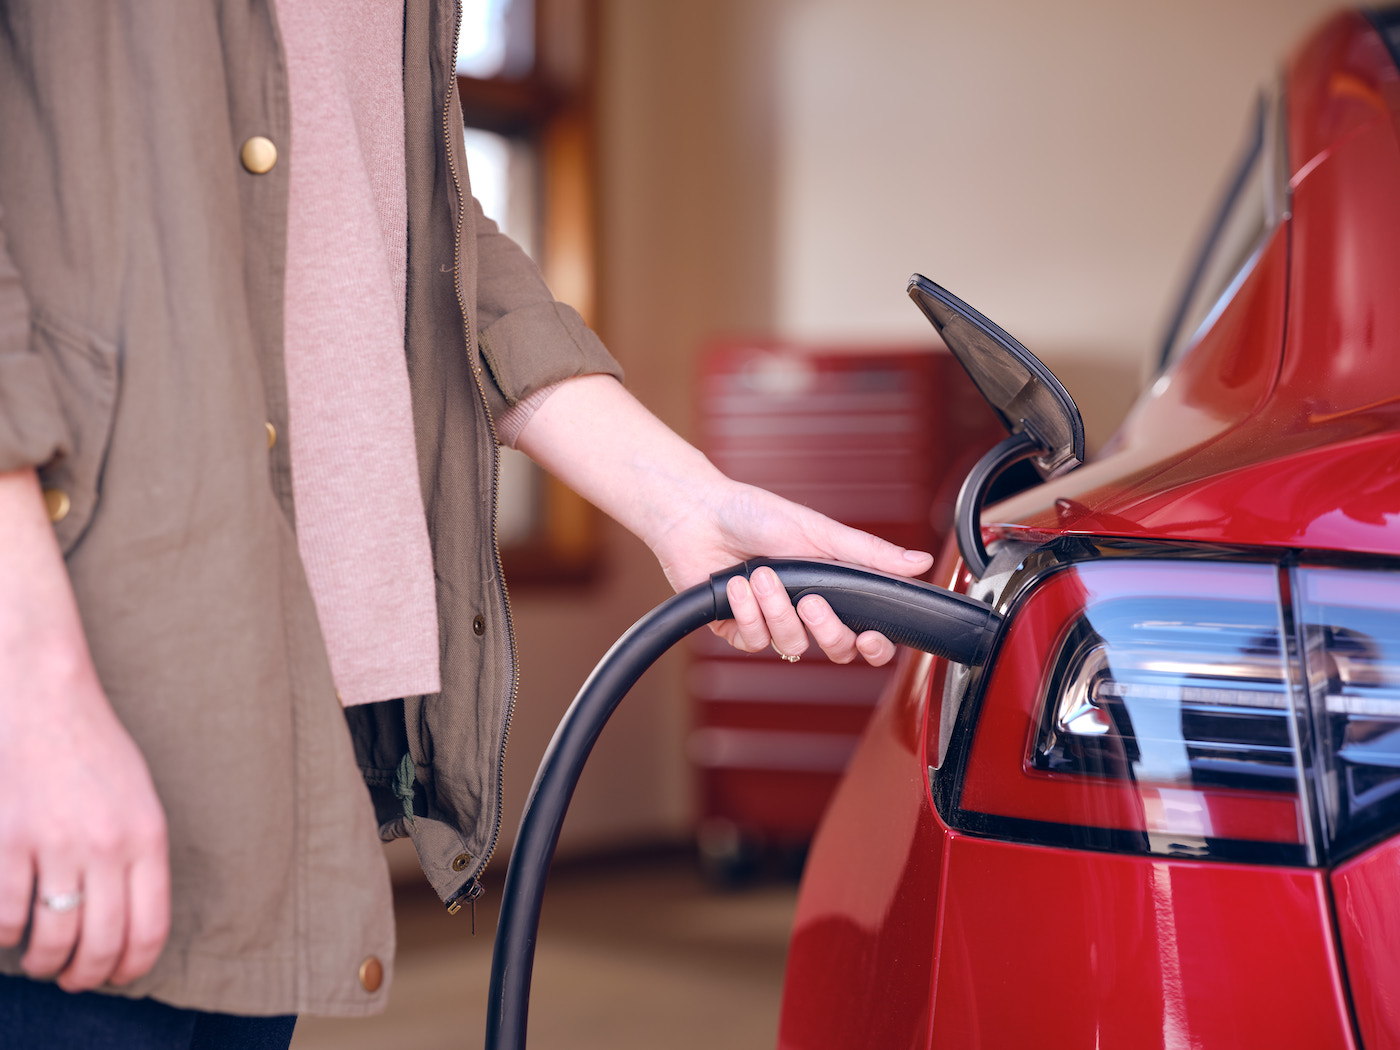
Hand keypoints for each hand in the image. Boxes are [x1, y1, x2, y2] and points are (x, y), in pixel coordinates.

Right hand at [0, 470, 169, 991]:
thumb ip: (138, 858)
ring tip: (38, 954)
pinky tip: (7, 924)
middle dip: (82, 974)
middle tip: (70, 975)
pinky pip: (2, 917)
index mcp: (146, 835)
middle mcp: (103, 844)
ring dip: (41, 960)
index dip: (129, 968)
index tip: (113, 977)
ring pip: (47, 941)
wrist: (40, 693)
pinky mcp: (2, 841)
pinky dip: (2, 933)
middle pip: (98, 945)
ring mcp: (50, 843)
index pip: (147, 930)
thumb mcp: (137, 798)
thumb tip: (128, 926)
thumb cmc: (91, 748)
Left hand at [651, 479, 933, 665]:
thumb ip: (870, 554)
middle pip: (835, 649)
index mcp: (831, 588)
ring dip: (775, 609)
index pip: (865, 634)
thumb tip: (921, 562)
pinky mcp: (737, 629)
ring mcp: (771, 622)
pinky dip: (746, 613)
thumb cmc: (757, 514)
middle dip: (825, 628)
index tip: (871, 638)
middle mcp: (804, 610)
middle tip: (811, 600)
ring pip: (791, 644)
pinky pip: (753, 642)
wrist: (698, 513)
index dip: (874, 647)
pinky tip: (737, 585)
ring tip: (760, 574)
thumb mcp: (820, 531)